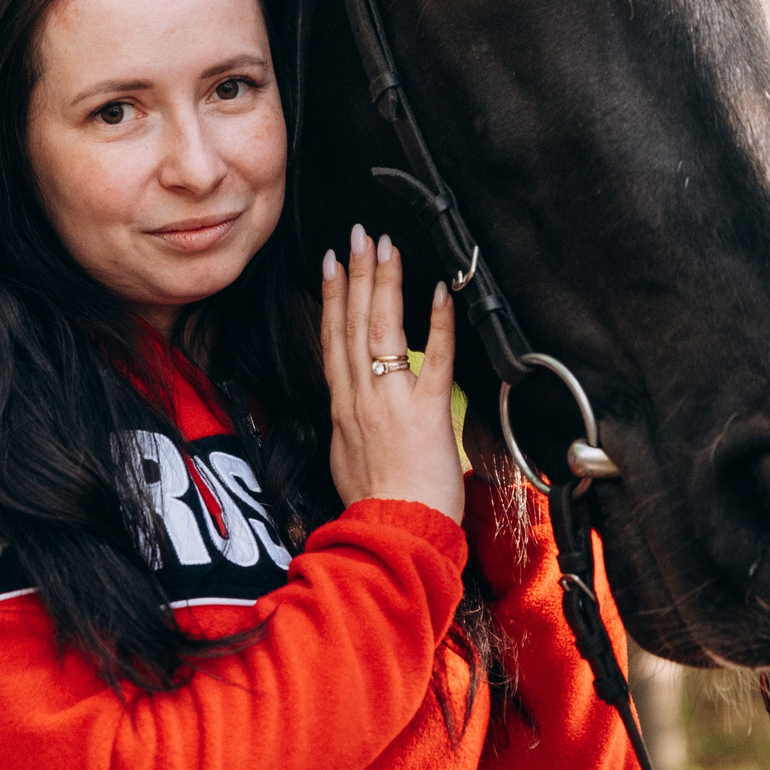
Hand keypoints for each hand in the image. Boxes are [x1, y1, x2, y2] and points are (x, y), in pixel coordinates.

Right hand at [319, 224, 462, 524]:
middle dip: (354, 274)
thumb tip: (352, 414)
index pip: (333, 340)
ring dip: (383, 284)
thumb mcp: (347, 460)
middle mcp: (360, 397)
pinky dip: (437, 324)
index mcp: (342, 407)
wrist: (392, 534)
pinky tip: (439, 293)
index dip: (331, 298)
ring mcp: (390, 402)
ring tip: (386, 247)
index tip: (331, 265)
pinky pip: (434, 360)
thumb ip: (351, 428)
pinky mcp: (426, 413)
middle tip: (357, 235)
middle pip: (352, 324)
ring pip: (381, 331)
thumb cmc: (375, 506)